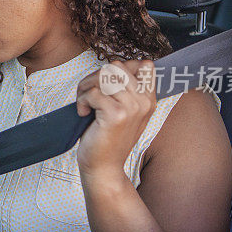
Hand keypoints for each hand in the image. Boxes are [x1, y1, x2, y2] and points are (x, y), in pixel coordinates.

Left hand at [75, 59, 156, 179]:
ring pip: (104, 75)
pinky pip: (93, 92)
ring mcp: (132, 107)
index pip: (143, 64)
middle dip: (95, 77)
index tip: (105, 86)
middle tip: (88, 95)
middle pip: (117, 66)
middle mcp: (144, 101)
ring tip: (85, 103)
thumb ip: (125, 89)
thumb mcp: (124, 111)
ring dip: (86, 87)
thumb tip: (115, 65)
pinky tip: (84, 113)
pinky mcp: (117, 115)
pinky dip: (82, 101)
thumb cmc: (107, 137)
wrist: (104, 167)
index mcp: (149, 99)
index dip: (118, 68)